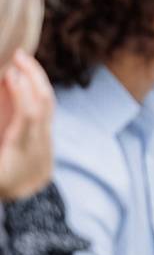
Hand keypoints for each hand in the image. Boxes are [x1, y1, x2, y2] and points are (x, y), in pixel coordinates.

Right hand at [0, 50, 54, 200]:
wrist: (31, 199)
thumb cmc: (4, 183)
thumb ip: (0, 143)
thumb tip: (6, 114)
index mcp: (22, 146)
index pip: (28, 114)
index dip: (20, 93)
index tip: (9, 73)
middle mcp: (38, 138)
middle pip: (43, 102)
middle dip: (34, 76)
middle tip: (18, 54)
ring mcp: (45, 134)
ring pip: (48, 101)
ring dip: (37, 78)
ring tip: (23, 59)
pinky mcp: (46, 132)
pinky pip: (46, 105)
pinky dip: (37, 87)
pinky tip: (28, 75)